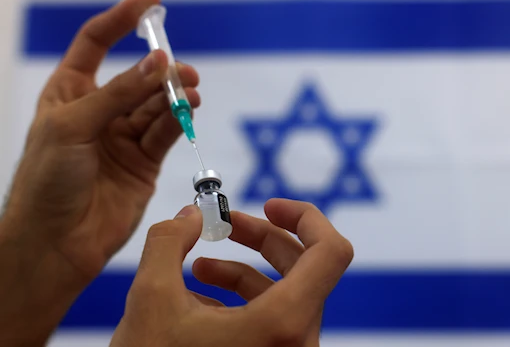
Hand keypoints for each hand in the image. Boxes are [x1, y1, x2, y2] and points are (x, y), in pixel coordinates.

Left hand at [0, 0, 199, 344]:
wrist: (56, 242)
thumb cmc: (47, 181)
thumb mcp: (73, 126)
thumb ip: (119, 95)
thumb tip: (158, 64)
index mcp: (69, 94)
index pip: (94, 44)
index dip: (120, 20)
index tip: (150, 1)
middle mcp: (99, 111)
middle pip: (135, 76)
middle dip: (158, 69)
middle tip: (180, 70)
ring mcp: (123, 136)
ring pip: (156, 104)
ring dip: (174, 95)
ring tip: (190, 90)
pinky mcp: (145, 161)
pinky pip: (165, 131)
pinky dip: (178, 119)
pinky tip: (189, 109)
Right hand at [110, 199, 353, 346]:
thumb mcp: (150, 299)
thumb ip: (170, 240)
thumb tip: (189, 215)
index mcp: (283, 324)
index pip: (331, 252)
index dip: (307, 217)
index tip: (270, 205)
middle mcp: (297, 342)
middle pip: (302, 267)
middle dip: (261, 238)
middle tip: (224, 224)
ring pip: (283, 294)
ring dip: (243, 270)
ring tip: (198, 266)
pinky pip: (273, 319)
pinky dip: (242, 300)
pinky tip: (199, 300)